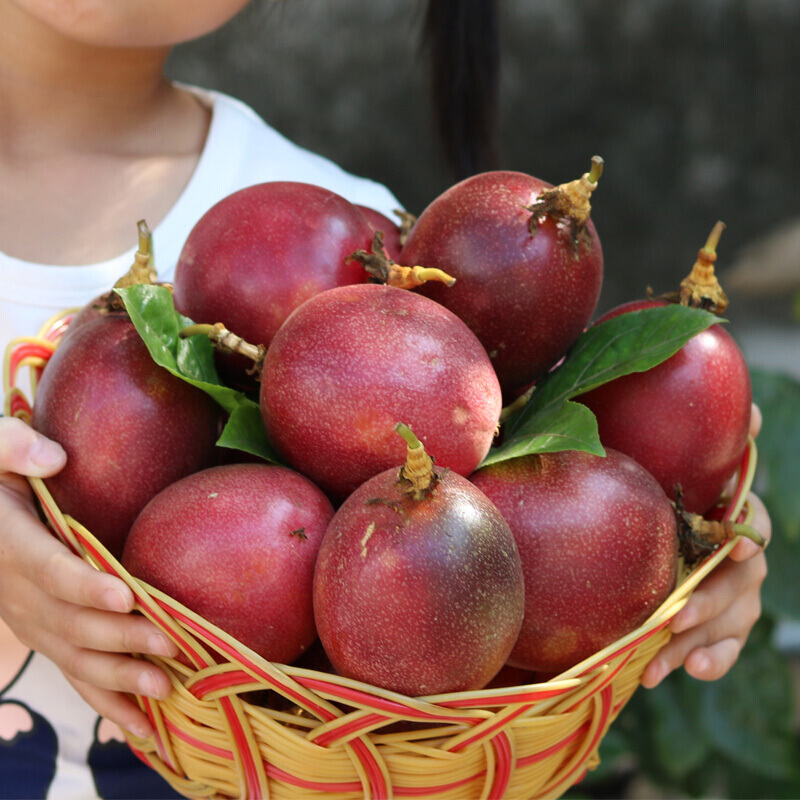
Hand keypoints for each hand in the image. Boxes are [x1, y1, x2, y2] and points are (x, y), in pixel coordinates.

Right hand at [0, 417, 177, 738]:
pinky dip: (104, 701)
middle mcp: (16, 591)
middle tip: (169, 644)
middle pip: (69, 622)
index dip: (85, 585)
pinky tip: (141, 726)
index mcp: (11, 544)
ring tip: (165, 688)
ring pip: (73, 656)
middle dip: (120, 637)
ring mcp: (30, 619)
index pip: (49, 569)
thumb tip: (54, 457)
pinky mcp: (45, 633)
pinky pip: (72, 672)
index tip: (127, 594)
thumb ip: (12, 448)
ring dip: (118, 676)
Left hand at [641, 404, 770, 687]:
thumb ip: (710, 434)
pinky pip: (722, 648)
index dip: (750, 533)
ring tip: (664, 664)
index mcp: (730, 512)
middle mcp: (737, 553)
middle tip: (677, 616)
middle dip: (711, 602)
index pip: (754, 522)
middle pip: (741, 582)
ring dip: (701, 644)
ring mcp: (728, 590)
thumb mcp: (667, 451)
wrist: (629, 512)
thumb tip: (756, 415)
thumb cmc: (650, 475)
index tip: (737, 546)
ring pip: (731, 621)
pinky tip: (683, 672)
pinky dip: (709, 661)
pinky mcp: (712, 622)